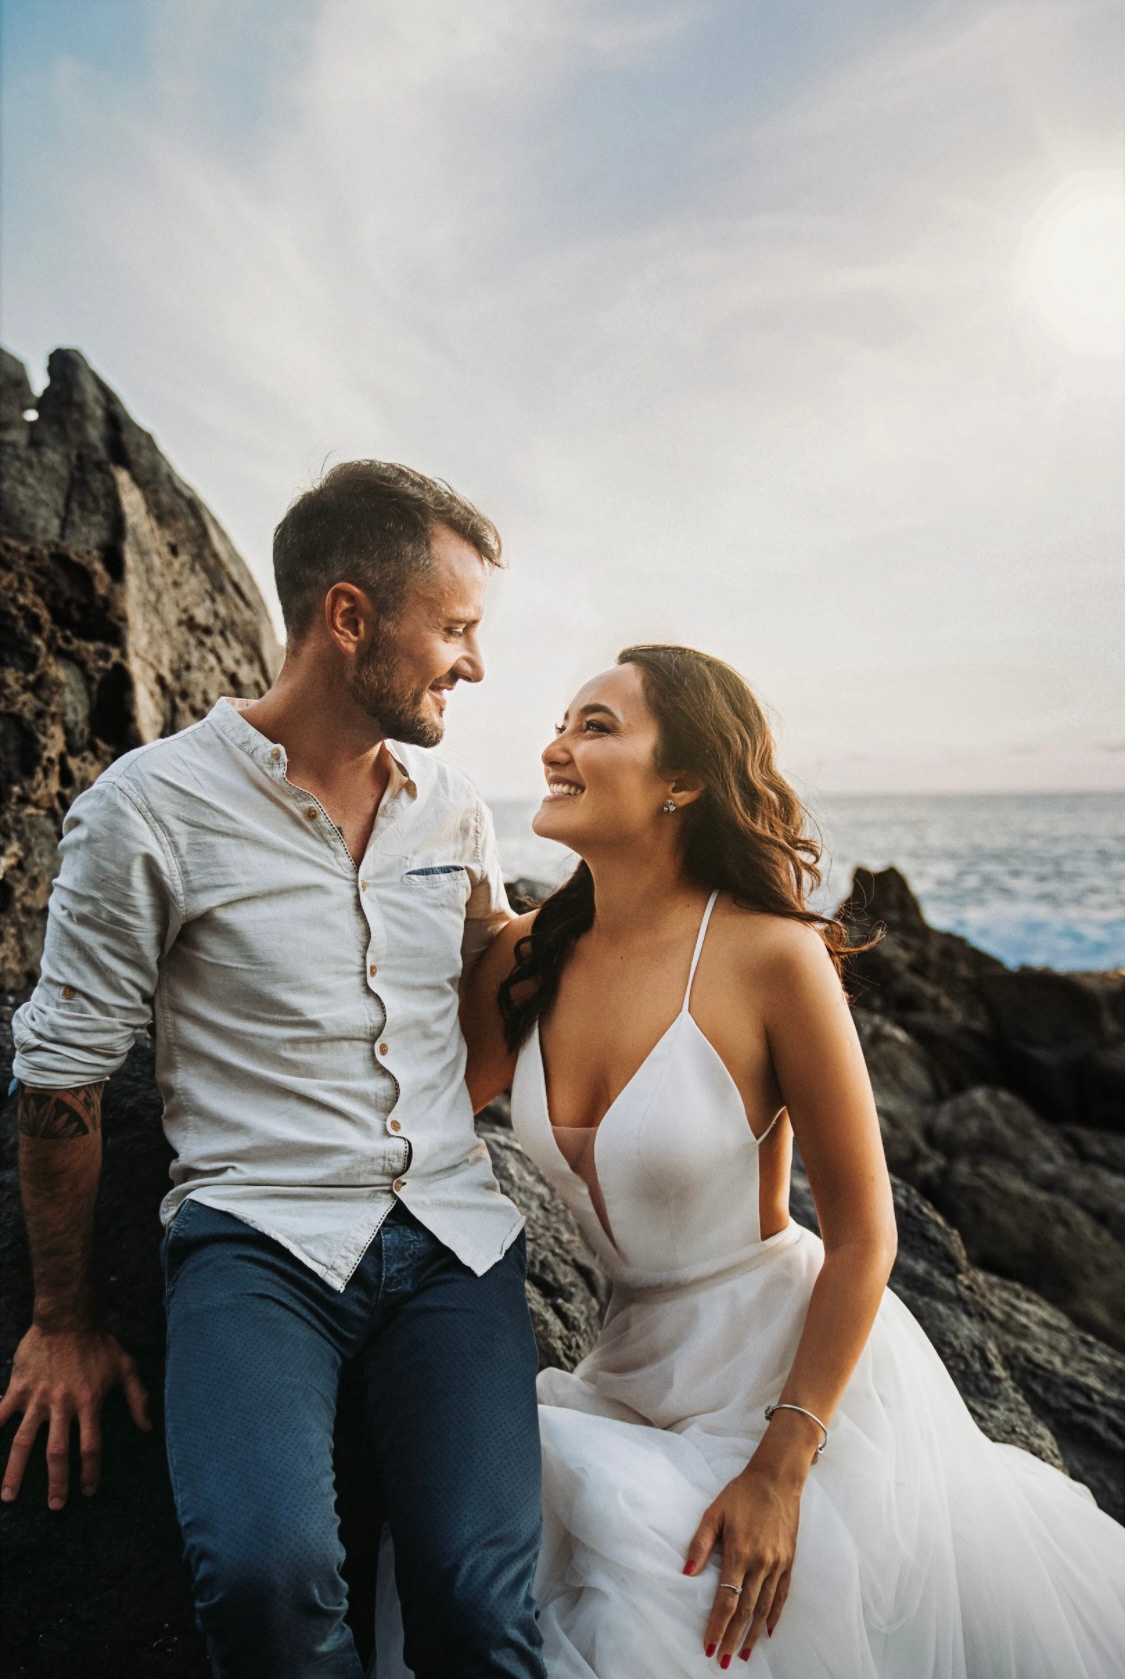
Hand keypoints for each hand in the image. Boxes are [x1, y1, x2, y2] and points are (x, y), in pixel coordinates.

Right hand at [0, 1325, 150, 1508]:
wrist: (67, 1317)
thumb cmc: (98, 1342)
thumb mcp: (125, 1367)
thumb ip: (138, 1398)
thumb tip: (147, 1428)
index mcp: (89, 1403)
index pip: (91, 1447)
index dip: (91, 1473)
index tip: (89, 1491)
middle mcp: (62, 1405)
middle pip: (58, 1453)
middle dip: (56, 1483)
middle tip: (55, 1507)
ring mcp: (37, 1398)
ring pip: (24, 1442)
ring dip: (15, 1471)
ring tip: (8, 1497)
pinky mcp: (18, 1387)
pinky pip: (0, 1414)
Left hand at [684, 1461, 800, 1665]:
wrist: (777, 1479)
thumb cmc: (742, 1494)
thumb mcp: (715, 1513)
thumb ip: (700, 1543)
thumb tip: (687, 1573)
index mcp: (739, 1553)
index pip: (726, 1600)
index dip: (717, 1625)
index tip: (708, 1645)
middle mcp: (760, 1564)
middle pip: (745, 1611)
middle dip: (732, 1638)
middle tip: (722, 1661)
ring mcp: (777, 1565)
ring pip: (764, 1608)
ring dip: (753, 1635)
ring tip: (743, 1655)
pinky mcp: (788, 1562)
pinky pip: (782, 1596)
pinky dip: (774, 1616)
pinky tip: (768, 1632)